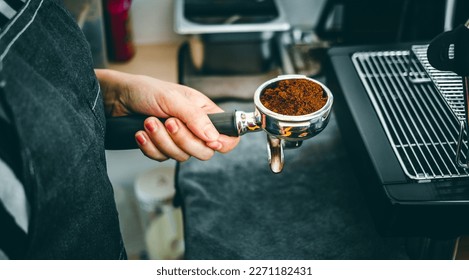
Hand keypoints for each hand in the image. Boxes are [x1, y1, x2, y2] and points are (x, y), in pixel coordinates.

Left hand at [95, 69, 239, 161]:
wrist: (117, 97)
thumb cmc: (145, 90)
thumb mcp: (172, 99)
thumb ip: (195, 118)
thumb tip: (214, 137)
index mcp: (204, 112)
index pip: (228, 134)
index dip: (223, 142)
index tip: (210, 141)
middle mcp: (194, 127)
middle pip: (204, 151)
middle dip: (183, 140)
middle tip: (169, 122)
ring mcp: (178, 139)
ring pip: (181, 156)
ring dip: (162, 140)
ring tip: (149, 122)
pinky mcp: (161, 147)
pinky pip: (162, 158)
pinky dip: (150, 147)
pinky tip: (141, 133)